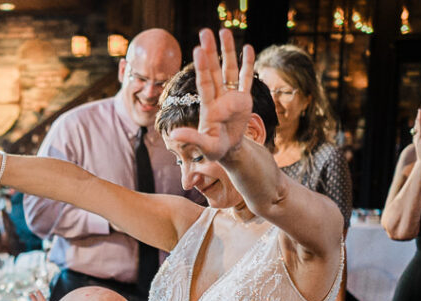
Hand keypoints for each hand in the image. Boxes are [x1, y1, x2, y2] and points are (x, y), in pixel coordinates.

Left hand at [171, 29, 255, 162]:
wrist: (229, 150)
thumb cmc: (214, 149)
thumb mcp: (204, 146)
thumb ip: (191, 138)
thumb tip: (173, 135)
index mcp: (209, 106)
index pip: (205, 83)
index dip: (202, 67)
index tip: (198, 50)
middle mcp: (219, 97)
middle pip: (214, 70)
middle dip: (210, 51)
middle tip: (205, 31)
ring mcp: (231, 96)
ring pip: (229, 69)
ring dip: (227, 51)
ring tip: (224, 31)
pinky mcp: (244, 99)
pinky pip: (245, 78)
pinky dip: (247, 64)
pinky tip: (247, 47)